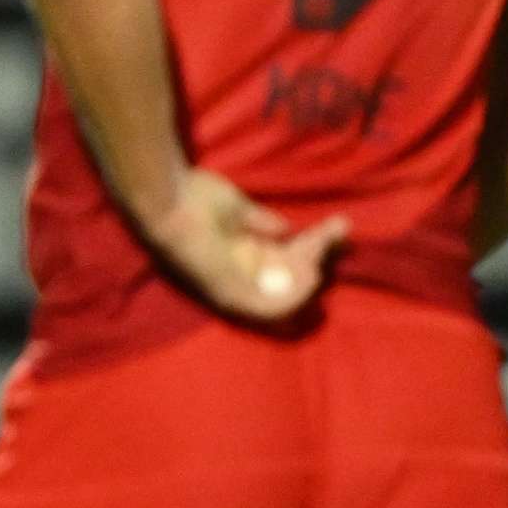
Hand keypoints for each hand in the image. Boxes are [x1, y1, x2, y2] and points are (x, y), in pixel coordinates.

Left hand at [146, 166, 343, 322]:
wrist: (169, 200)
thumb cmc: (195, 198)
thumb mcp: (237, 210)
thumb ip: (261, 222)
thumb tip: (286, 230)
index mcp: (238, 258)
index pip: (284, 261)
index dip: (313, 246)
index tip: (334, 228)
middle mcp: (238, 278)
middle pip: (290, 276)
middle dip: (319, 254)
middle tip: (338, 228)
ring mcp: (232, 289)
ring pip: (286, 294)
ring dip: (310, 277)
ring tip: (323, 252)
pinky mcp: (229, 295)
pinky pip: (270, 310)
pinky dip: (295, 297)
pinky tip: (313, 274)